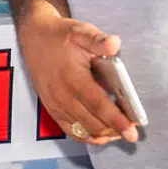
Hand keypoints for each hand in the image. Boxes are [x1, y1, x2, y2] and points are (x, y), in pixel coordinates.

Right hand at [16, 2, 137, 144]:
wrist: (34, 38)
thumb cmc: (60, 36)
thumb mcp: (81, 32)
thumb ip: (99, 40)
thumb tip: (115, 44)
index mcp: (73, 77)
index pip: (99, 105)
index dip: (117, 120)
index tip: (133, 131)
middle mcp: (62, 95)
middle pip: (94, 123)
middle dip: (115, 130)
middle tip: (132, 129)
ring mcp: (56, 105)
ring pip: (84, 130)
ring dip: (104, 134)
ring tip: (120, 130)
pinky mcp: (52, 109)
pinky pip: (71, 131)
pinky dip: (88, 136)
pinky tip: (101, 134)